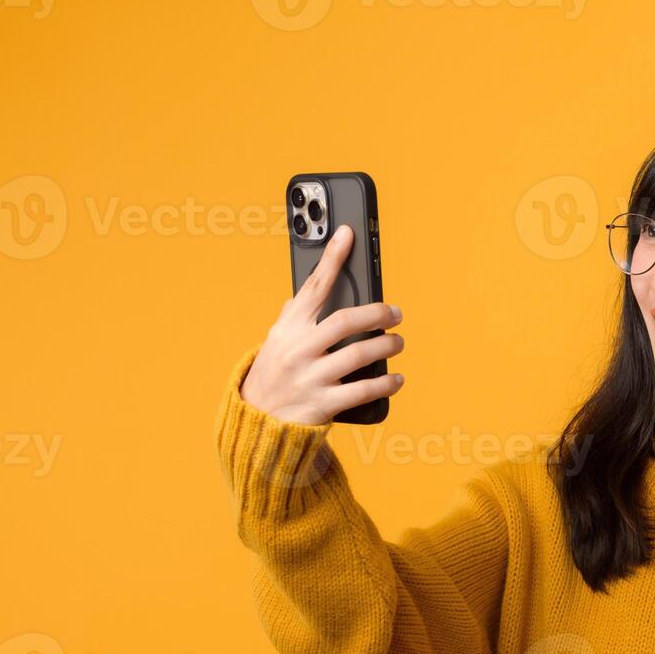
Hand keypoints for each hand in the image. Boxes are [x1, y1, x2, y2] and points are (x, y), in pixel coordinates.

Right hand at [239, 224, 405, 424]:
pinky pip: (362, 390)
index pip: (313, 286)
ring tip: (398, 342)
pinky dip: (385, 383)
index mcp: (289, 327)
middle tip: (395, 313)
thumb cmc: (274, 371)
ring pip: (358, 355)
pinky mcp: (322, 403)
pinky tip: (396, 378)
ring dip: (387, 346)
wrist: (257, 419)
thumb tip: (314, 281)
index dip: (332, 258)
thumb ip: (296, 313)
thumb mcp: (276, 338)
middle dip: (377, 314)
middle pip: (345, 321)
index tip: (348, 234)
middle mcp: (298, 349)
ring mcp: (310, 377)